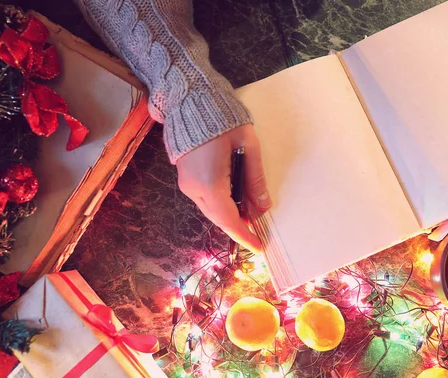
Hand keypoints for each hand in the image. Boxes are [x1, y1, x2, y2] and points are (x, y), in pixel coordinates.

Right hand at [177, 124, 270, 252]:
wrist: (191, 101)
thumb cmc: (224, 121)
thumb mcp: (248, 147)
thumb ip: (255, 179)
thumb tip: (263, 206)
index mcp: (210, 183)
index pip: (229, 219)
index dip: (245, 236)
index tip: (259, 247)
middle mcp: (194, 189)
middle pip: (219, 217)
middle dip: (238, 225)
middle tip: (258, 228)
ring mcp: (186, 183)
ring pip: (211, 210)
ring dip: (229, 214)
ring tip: (249, 211)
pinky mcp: (184, 177)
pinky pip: (204, 199)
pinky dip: (220, 203)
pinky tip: (234, 197)